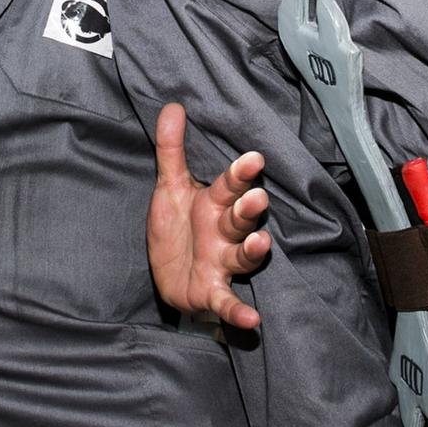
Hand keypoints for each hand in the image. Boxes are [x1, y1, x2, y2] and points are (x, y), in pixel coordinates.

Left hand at [147, 103, 269, 330]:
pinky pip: (228, 302)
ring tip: (260, 243)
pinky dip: (239, 312)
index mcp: (215, 205)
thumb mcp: (169, 188)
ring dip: (253, 251)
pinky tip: (252, 321)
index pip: (230, 185)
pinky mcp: (213, 292)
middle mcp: (225, 233)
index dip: (240, 173)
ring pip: (242, 256)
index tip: (254, 158)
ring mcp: (222, 263)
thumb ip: (172, 149)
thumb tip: (172, 105)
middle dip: (249, 209)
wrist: (167, 275)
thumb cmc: (176, 227)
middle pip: (241, 219)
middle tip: (258, 198)